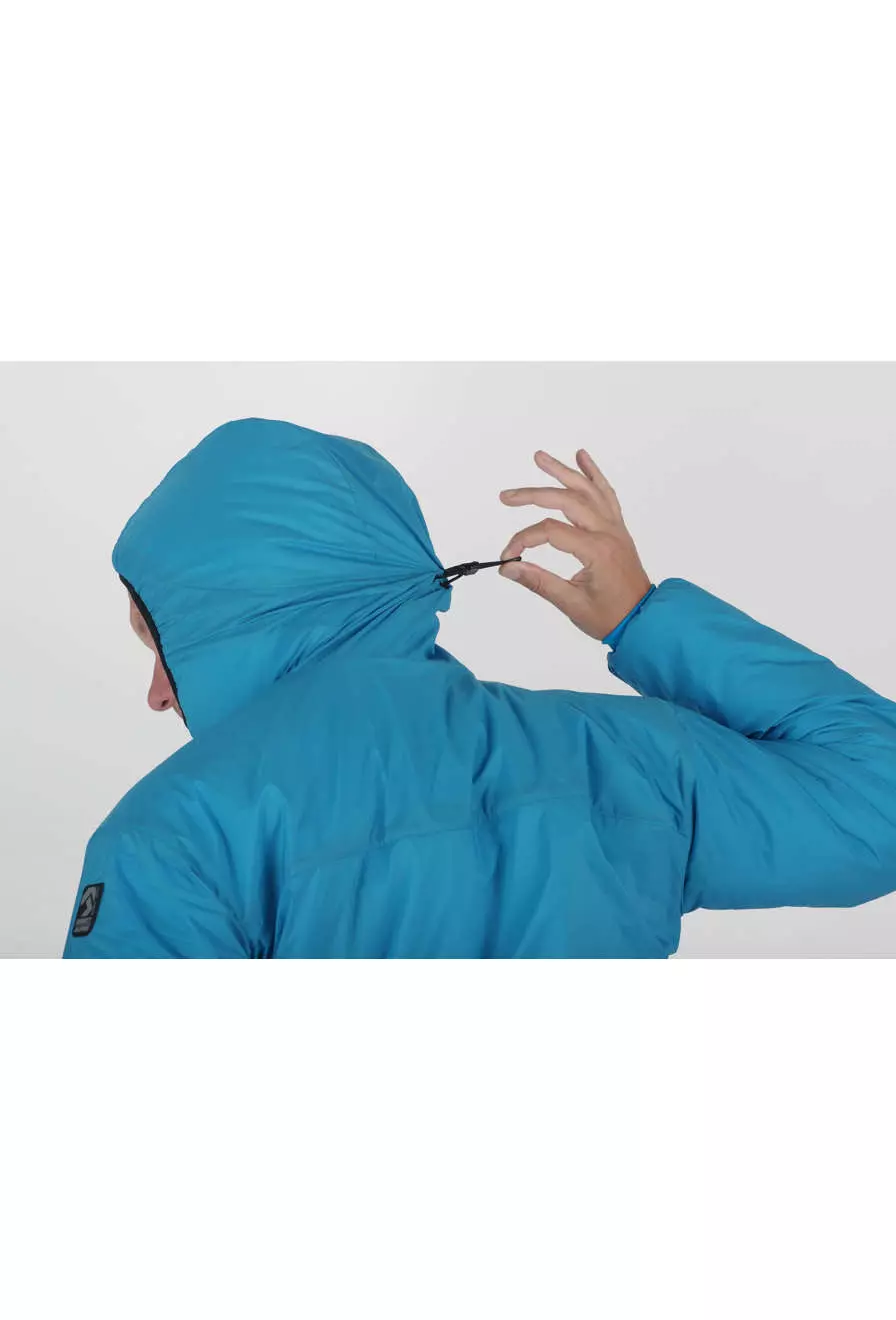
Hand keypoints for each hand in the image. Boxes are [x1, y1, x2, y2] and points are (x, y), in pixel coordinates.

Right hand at [498, 449, 652, 641]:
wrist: (643, 620)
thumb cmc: (611, 616)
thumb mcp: (571, 604)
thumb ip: (538, 582)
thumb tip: (507, 568)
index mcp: (596, 551)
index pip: (550, 532)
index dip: (523, 540)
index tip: (508, 556)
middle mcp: (607, 533)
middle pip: (566, 501)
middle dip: (533, 495)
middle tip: (507, 496)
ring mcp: (615, 528)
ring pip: (587, 490)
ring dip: (563, 471)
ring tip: (540, 457)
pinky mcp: (617, 529)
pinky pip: (606, 494)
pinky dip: (594, 474)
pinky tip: (582, 457)